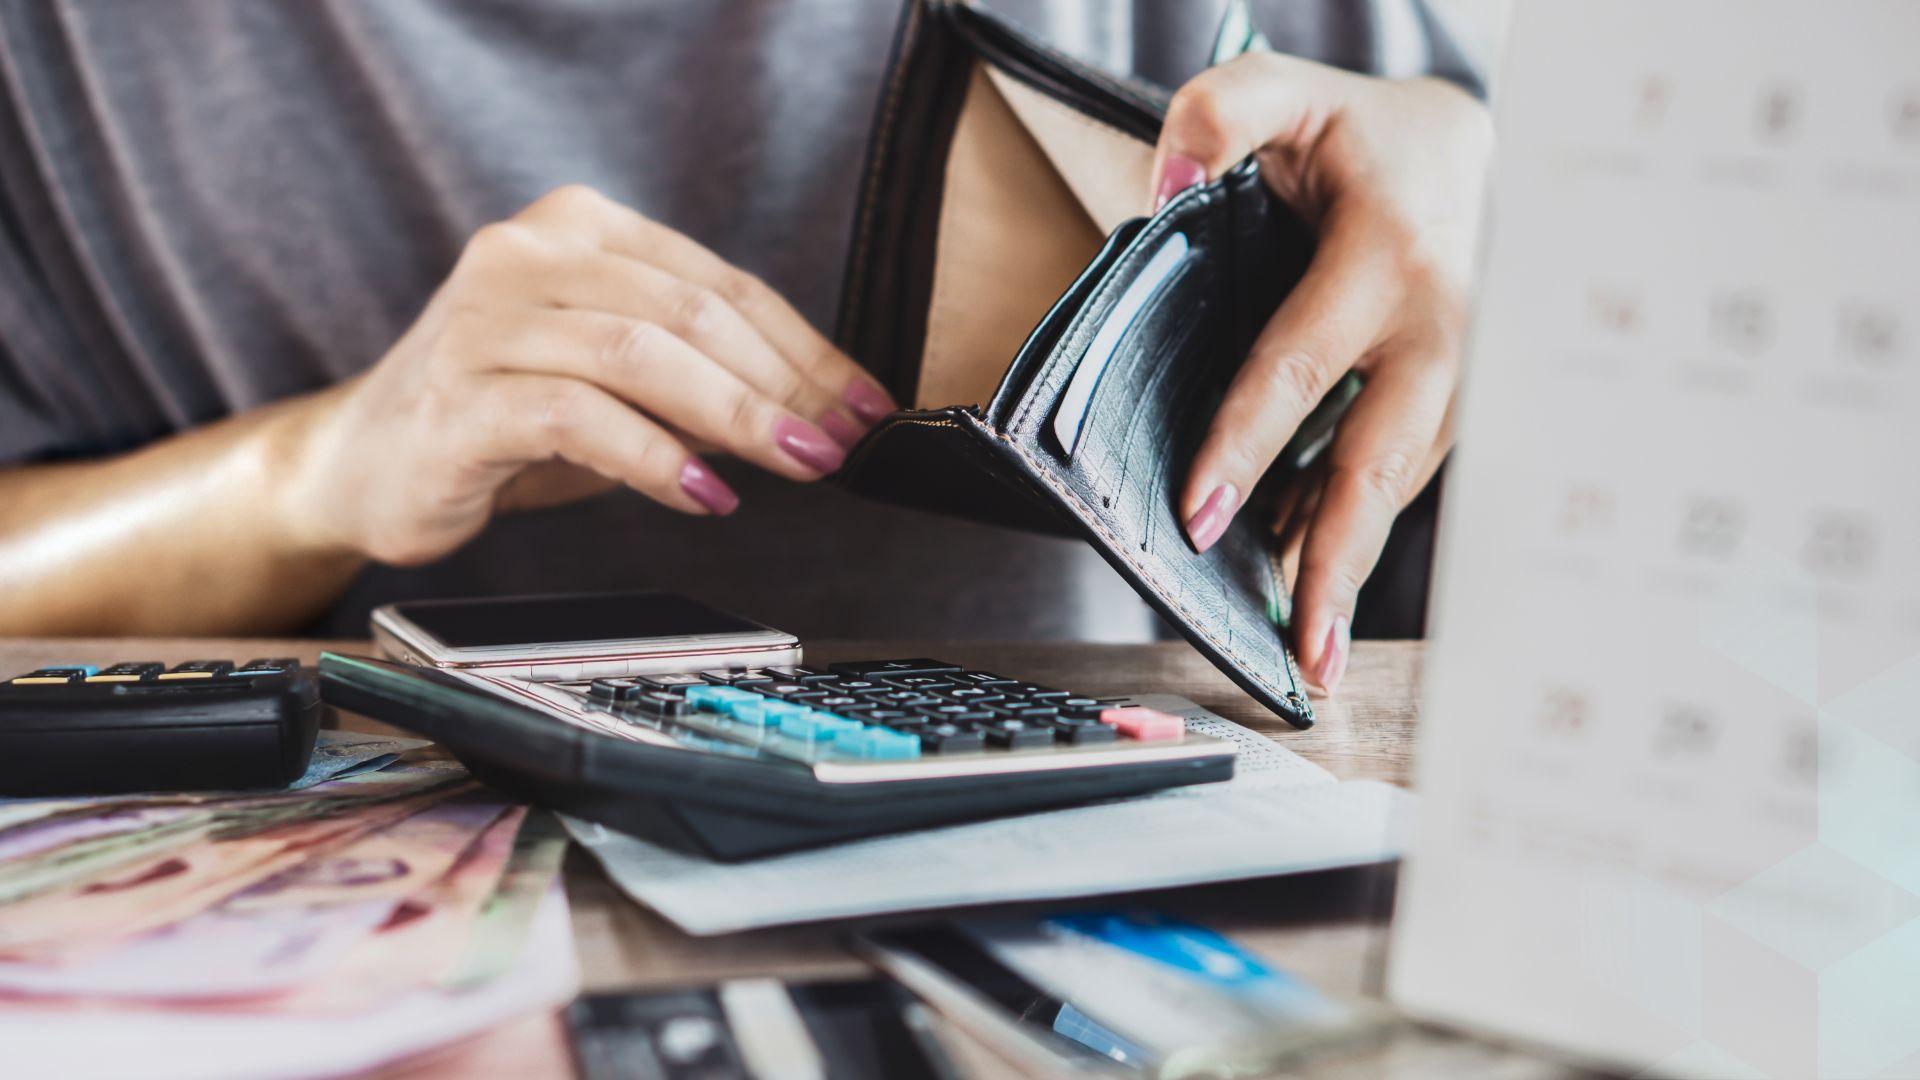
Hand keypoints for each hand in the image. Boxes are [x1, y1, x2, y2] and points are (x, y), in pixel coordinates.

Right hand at [278, 185, 896, 564]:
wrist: (366, 462)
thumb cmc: (505, 417)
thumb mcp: (613, 380)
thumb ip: (697, 375)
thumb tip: (814, 411)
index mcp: (578, 229)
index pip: (719, 282)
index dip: (805, 347)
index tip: (863, 404)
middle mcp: (527, 255)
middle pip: (689, 310)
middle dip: (784, 382)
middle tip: (840, 442)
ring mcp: (486, 321)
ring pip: (639, 352)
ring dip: (735, 414)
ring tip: (793, 461)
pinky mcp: (460, 396)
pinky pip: (576, 416)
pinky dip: (654, 458)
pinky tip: (703, 493)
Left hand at [1151, 54, 1491, 692]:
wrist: (1478, 147)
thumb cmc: (1368, 134)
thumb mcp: (1289, 90)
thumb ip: (1219, 113)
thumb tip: (1161, 185)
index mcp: (1390, 255)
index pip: (1301, 364)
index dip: (1246, 444)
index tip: (1202, 514)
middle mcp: (1442, 327)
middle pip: (1378, 463)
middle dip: (1337, 562)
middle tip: (1304, 653)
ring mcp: (1463, 373)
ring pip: (1394, 483)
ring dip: (1344, 559)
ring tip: (1301, 640)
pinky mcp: (1463, 401)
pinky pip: (1402, 473)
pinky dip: (1354, 521)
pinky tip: (1309, 567)